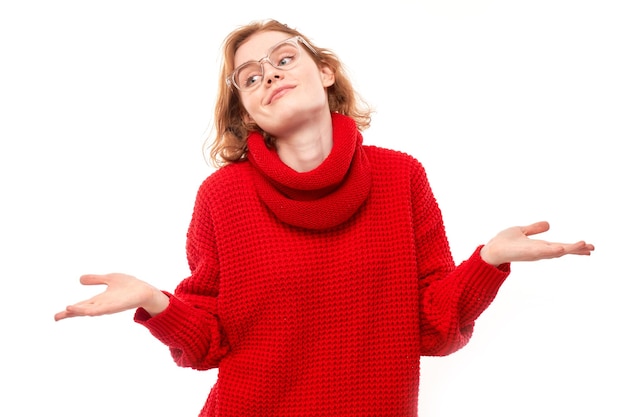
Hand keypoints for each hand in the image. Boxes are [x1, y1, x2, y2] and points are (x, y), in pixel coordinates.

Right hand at [54, 273, 169, 320]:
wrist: (145, 291)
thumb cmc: (130, 286)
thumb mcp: (109, 278)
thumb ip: (96, 279)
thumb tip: (80, 279)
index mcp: (99, 300)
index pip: (81, 306)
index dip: (69, 310)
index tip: (56, 316)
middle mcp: (101, 305)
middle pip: (82, 310)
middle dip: (70, 314)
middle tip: (56, 317)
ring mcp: (108, 306)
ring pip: (90, 310)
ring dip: (79, 311)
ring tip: (67, 310)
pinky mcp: (115, 306)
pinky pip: (102, 309)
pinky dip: (93, 310)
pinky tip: (86, 311)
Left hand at [480, 221, 594, 266]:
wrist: (490, 250)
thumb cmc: (503, 242)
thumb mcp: (521, 230)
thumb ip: (534, 229)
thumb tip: (548, 224)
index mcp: (540, 246)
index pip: (561, 246)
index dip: (574, 246)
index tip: (588, 246)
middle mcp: (540, 251)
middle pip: (563, 250)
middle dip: (577, 250)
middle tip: (593, 248)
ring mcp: (535, 253)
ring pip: (557, 251)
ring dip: (571, 249)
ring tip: (585, 246)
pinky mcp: (528, 253)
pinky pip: (543, 252)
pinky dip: (553, 251)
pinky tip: (562, 249)